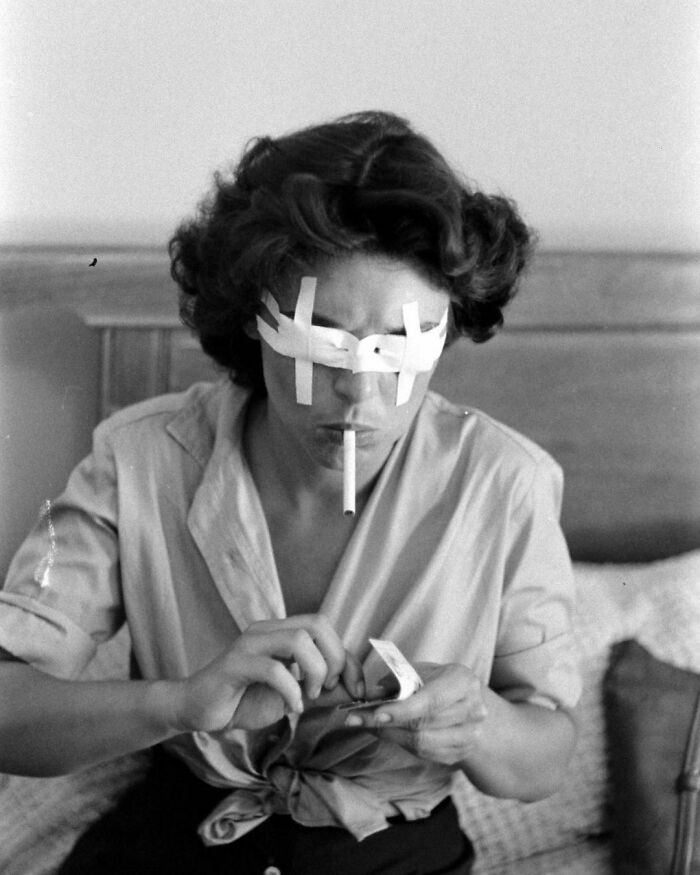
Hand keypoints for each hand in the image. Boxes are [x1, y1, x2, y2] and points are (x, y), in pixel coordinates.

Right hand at [171, 615, 362, 732]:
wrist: (196, 709)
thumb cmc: (243, 700)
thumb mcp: (291, 695)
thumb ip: (319, 688)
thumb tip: (353, 690)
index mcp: (280, 632)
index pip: (324, 627)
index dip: (346, 656)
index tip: (356, 688)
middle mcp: (266, 630)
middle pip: (316, 624)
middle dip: (334, 658)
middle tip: (328, 688)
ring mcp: (249, 643)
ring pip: (298, 640)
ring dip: (313, 671)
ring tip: (308, 696)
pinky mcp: (234, 664)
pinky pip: (273, 669)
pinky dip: (291, 690)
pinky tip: (291, 708)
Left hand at [344, 662, 486, 765]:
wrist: (468, 703)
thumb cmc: (439, 681)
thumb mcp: (420, 671)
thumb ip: (397, 679)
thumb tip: (371, 695)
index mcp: (463, 681)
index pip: (430, 701)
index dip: (401, 710)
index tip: (375, 714)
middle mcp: (473, 710)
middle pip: (424, 725)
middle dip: (385, 723)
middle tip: (355, 719)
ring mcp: (470, 735)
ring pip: (422, 743)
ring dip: (389, 735)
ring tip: (367, 725)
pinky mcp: (460, 753)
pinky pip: (424, 754)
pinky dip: (401, 743)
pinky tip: (386, 732)